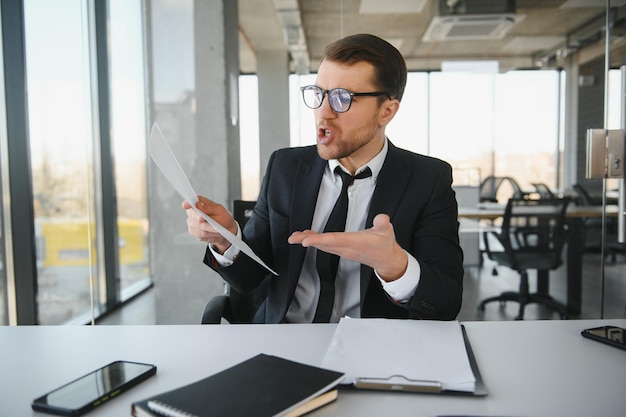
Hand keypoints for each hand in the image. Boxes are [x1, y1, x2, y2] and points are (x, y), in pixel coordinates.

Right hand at [182, 196, 237, 253]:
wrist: (226, 229)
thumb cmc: (222, 217)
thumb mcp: (219, 210)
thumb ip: (208, 207)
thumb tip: (197, 204)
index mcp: (198, 204)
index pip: (189, 202)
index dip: (187, 204)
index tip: (185, 205)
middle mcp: (192, 214)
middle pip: (193, 216)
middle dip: (200, 219)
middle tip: (205, 220)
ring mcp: (192, 224)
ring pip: (197, 226)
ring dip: (208, 228)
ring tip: (217, 230)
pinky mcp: (194, 233)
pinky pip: (200, 234)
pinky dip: (209, 234)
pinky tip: (215, 233)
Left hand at [288, 214, 407, 280]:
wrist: (386, 260)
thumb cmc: (385, 246)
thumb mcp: (387, 232)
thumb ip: (383, 224)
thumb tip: (382, 218)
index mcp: (354, 242)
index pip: (334, 240)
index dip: (319, 240)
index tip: (306, 241)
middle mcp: (346, 248)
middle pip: (323, 244)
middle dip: (307, 241)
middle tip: (293, 238)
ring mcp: (343, 250)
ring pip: (322, 246)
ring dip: (308, 241)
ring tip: (295, 237)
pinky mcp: (342, 250)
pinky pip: (325, 246)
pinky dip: (315, 241)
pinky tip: (307, 237)